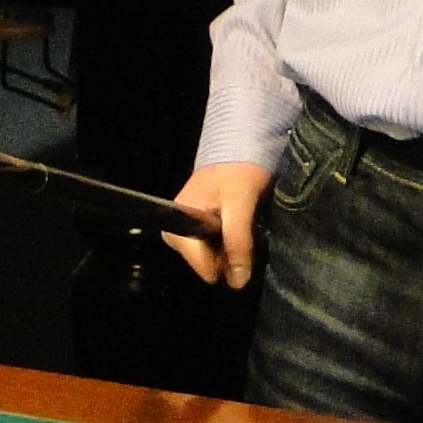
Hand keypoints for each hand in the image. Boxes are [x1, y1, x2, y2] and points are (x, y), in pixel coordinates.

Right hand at [163, 160, 269, 288]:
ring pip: (207, 251)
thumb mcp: (241, 205)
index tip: (243, 261)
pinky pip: (210, 240)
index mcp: (179, 220)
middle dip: (224, 258)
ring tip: (244, 232)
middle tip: (244, 240)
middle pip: (201, 260)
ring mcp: (187, 219)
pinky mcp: (197, 216)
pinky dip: (226, 240)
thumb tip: (237, 282)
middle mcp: (177, 223)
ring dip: (227, 249)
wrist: (243, 139)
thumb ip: (238, 243)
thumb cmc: (239, 170)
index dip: (222, 266)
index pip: (198, 262)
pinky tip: (238, 229)